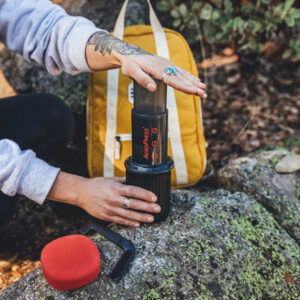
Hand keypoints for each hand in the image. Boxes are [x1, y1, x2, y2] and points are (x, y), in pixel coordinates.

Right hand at [47, 172, 159, 226]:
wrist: (81, 193)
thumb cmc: (97, 185)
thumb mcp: (111, 179)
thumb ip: (124, 181)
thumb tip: (136, 181)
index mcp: (116, 188)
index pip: (133, 191)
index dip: (145, 194)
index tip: (154, 197)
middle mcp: (114, 199)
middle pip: (133, 204)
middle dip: (147, 207)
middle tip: (157, 209)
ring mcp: (110, 209)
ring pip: (128, 215)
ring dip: (141, 217)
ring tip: (151, 218)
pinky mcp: (106, 216)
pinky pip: (120, 221)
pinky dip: (130, 223)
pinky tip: (138, 224)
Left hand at [86, 31, 205, 94]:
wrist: (130, 54)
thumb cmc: (131, 64)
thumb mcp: (132, 72)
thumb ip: (142, 80)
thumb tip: (153, 88)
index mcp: (157, 69)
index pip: (172, 80)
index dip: (183, 86)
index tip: (192, 91)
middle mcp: (165, 65)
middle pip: (180, 77)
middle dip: (192, 86)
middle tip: (202, 93)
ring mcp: (168, 64)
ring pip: (182, 74)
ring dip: (193, 81)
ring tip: (203, 88)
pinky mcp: (168, 64)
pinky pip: (180, 71)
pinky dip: (189, 76)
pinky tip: (196, 81)